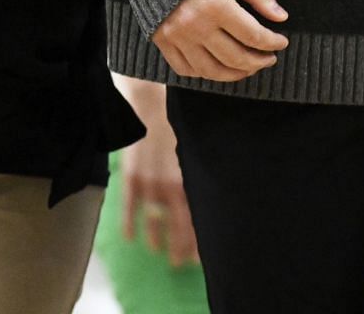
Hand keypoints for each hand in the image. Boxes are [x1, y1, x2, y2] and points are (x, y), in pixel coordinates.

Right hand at [118, 78, 198, 265]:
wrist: (153, 101)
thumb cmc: (185, 118)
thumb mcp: (206, 143)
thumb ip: (214, 164)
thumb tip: (234, 178)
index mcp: (193, 177)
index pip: (199, 216)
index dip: (203, 237)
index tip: (208, 253)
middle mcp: (172, 185)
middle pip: (179, 226)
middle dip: (183, 246)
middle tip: (185, 262)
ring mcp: (149, 184)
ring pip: (154, 222)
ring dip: (159, 240)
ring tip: (164, 255)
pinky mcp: (130, 177)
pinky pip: (128, 208)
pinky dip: (131, 224)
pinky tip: (133, 238)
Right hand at [151, 0, 288, 81]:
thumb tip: (281, 17)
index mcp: (216, 5)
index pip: (252, 35)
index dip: (272, 43)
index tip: (282, 43)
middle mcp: (195, 25)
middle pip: (234, 57)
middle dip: (258, 61)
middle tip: (270, 59)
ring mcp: (176, 37)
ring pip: (210, 70)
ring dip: (234, 74)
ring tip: (249, 68)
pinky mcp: (161, 41)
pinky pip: (185, 68)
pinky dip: (205, 73)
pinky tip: (219, 67)